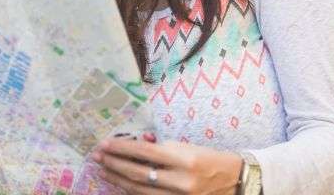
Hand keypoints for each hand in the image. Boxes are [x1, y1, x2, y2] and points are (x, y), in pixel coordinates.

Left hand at [92, 137, 243, 193]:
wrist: (236, 181)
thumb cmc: (212, 159)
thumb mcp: (190, 147)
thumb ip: (164, 148)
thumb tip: (137, 145)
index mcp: (185, 160)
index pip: (146, 153)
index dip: (123, 148)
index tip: (106, 143)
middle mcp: (181, 182)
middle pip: (138, 174)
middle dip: (114, 164)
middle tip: (97, 156)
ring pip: (139, 191)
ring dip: (118, 179)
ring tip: (104, 169)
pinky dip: (132, 192)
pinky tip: (120, 184)